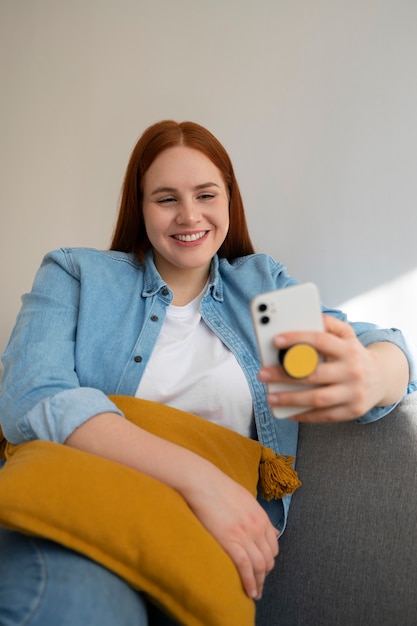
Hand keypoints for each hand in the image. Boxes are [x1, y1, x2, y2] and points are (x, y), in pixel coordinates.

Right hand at [183, 468, 278, 599]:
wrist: (203, 482)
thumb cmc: (219, 488)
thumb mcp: (246, 500)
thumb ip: (259, 517)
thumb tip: (272, 531)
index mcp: (261, 516)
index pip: (273, 546)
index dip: (269, 561)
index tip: (262, 569)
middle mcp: (257, 527)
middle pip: (268, 558)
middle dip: (265, 574)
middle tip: (259, 585)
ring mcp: (245, 534)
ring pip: (259, 565)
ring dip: (259, 582)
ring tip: (255, 593)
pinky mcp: (230, 540)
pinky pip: (245, 566)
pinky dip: (249, 582)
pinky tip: (249, 592)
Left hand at [259, 314, 407, 422]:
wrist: (382, 378)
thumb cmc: (353, 354)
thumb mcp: (347, 334)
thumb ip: (329, 324)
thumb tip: (308, 315)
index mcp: (348, 349)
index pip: (321, 341)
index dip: (298, 339)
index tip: (276, 340)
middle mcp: (352, 371)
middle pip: (314, 374)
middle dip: (284, 375)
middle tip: (262, 374)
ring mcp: (354, 393)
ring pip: (317, 398)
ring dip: (290, 399)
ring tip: (270, 398)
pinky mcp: (353, 411)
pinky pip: (325, 416)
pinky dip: (305, 415)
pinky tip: (288, 413)